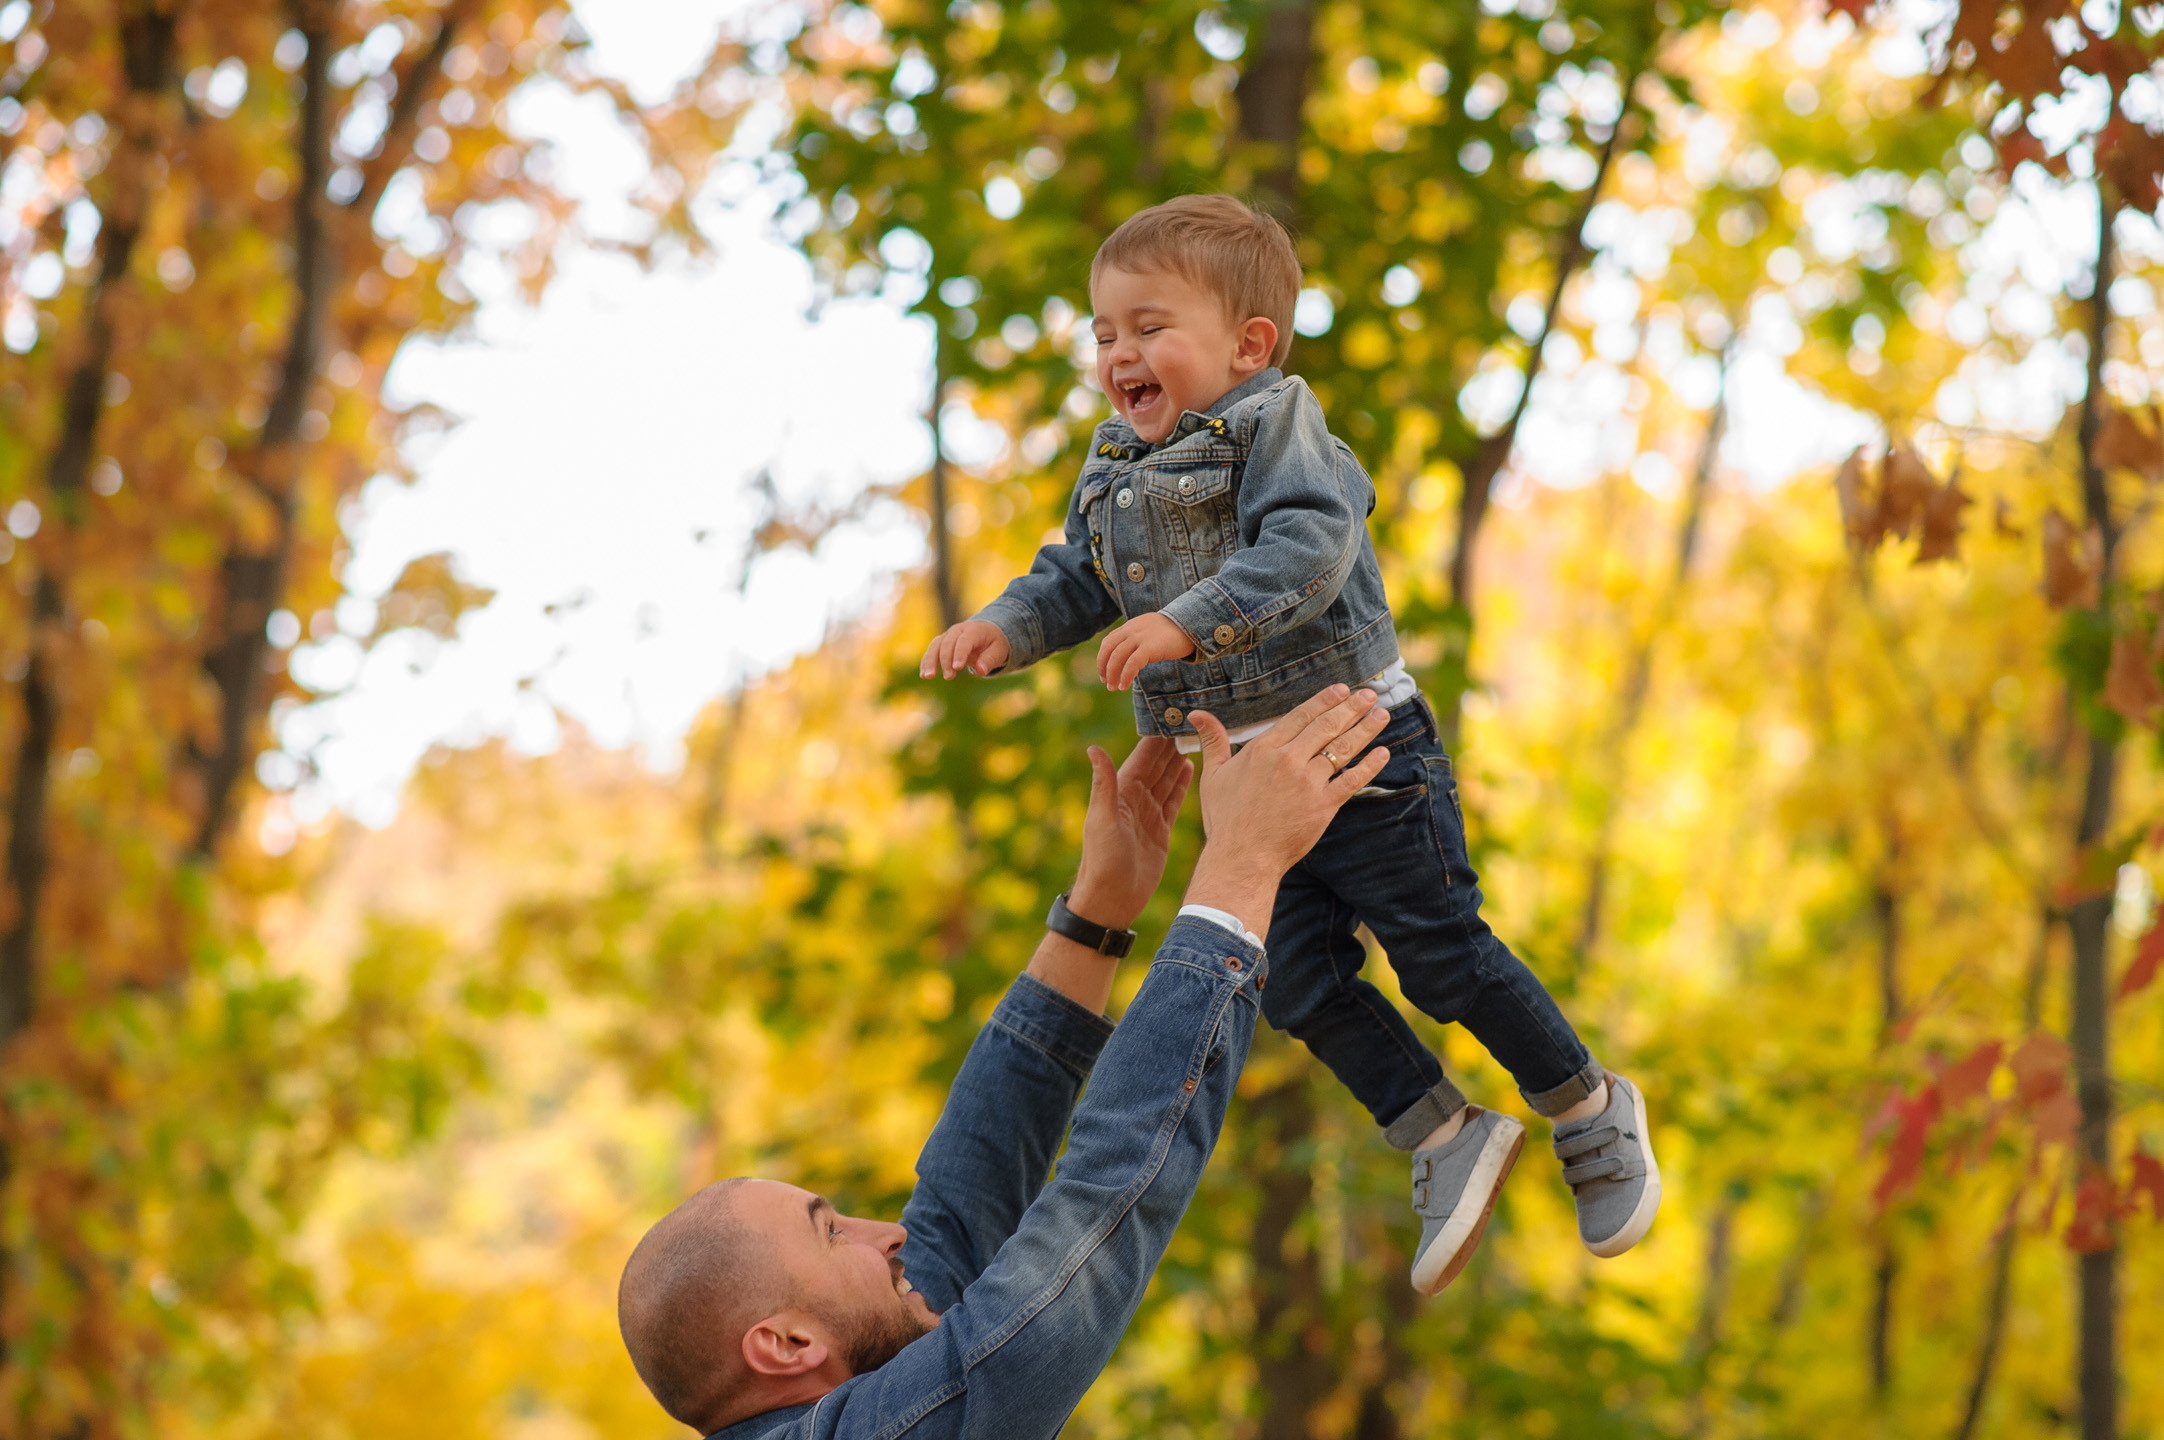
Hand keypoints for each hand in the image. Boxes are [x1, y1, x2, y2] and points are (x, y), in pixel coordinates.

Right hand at [920, 620, 1009, 678]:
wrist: (986, 631)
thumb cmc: (994, 642)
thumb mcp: (999, 650)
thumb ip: (990, 659)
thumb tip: (980, 671)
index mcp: (973, 630)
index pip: (964, 641)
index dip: (959, 654)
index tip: (957, 668)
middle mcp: (957, 631)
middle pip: (947, 643)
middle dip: (946, 660)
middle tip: (949, 677)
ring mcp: (947, 636)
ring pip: (935, 646)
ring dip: (930, 661)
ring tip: (928, 676)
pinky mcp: (941, 643)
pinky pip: (931, 651)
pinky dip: (926, 662)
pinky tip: (923, 675)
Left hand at [1069, 737, 1192, 930]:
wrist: (1112, 898)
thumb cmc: (1103, 860)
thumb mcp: (1102, 819)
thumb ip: (1103, 784)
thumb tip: (1093, 748)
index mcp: (1122, 792)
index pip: (1143, 757)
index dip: (1156, 736)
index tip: (1170, 713)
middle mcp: (1135, 799)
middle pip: (1158, 764)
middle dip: (1172, 742)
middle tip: (1191, 719)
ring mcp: (1149, 814)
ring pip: (1168, 780)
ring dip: (1179, 760)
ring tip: (1196, 737)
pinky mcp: (1161, 830)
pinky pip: (1174, 801)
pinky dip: (1182, 784)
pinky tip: (1192, 767)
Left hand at [1096, 613, 1194, 689]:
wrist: (1192, 625)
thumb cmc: (1174, 633)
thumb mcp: (1150, 632)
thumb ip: (1139, 640)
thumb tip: (1131, 657)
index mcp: (1130, 626)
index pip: (1108, 642)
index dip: (1102, 658)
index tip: (1104, 673)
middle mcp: (1132, 630)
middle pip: (1109, 650)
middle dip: (1104, 667)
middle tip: (1106, 682)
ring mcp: (1140, 637)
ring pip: (1117, 657)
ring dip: (1112, 674)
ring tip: (1114, 687)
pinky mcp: (1150, 647)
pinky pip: (1132, 663)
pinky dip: (1125, 676)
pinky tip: (1124, 685)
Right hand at [1183, 684, 1390, 936]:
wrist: (1242, 858)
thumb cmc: (1226, 818)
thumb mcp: (1214, 775)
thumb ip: (1212, 741)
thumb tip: (1196, 713)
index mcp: (1264, 749)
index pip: (1301, 716)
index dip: (1324, 701)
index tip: (1341, 690)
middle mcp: (1288, 761)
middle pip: (1326, 726)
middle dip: (1351, 707)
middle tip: (1370, 694)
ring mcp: (1308, 783)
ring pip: (1343, 748)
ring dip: (1365, 729)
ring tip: (1381, 714)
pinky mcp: (1324, 806)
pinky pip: (1352, 781)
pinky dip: (1370, 766)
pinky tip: (1383, 753)